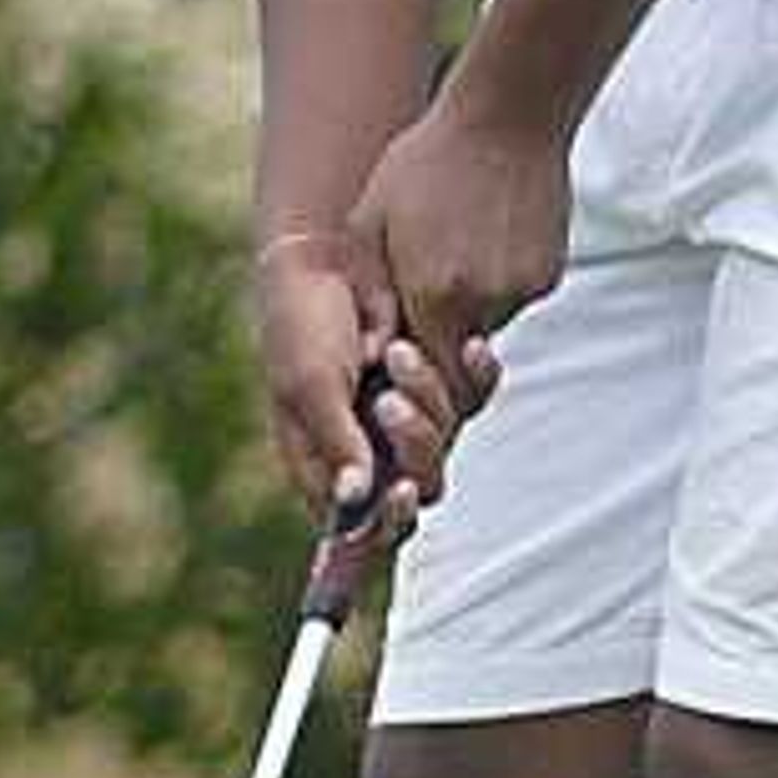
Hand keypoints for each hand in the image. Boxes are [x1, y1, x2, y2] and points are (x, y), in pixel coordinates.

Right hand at [250, 233, 461, 537]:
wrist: (329, 250)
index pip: (363, 527)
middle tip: (388, 402)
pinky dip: (476, 373)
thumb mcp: (308, 383)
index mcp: (326, 465)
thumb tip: (355, 500)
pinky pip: (475, 394)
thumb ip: (334, 441)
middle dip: (412, 444)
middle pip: (418, 486)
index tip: (398, 490)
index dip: (386, 520)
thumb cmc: (301, 322)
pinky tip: (472, 347)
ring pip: (447, 438)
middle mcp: (372, 449)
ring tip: (394, 350)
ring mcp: (409, 414)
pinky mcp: (442, 378)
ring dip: (427, 397)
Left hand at [342, 81, 566, 397]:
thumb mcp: (372, 217)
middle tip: (423, 284)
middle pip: (456, 355)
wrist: (508, 116)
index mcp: (433, 294)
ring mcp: (521, 291)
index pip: (422, 371)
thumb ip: (369, 291)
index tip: (396, 346)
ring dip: (468, 308)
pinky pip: (515, 300)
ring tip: (456, 247)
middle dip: (438, 337)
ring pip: (487, 327)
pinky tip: (489, 236)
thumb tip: (371, 350)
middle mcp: (483, 303)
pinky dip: (499, 284)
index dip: (408, 366)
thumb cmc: (426, 160)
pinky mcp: (548, 276)